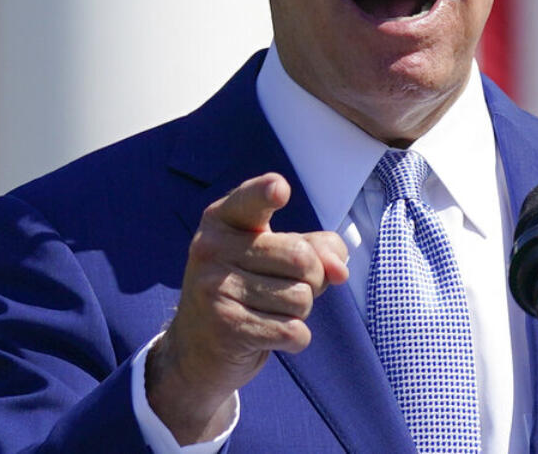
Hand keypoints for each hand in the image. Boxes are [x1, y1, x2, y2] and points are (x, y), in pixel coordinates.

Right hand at [146, 173, 348, 442]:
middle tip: (281, 290)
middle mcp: (212, 248)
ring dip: (299, 312)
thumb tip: (339, 270)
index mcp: (223, 219)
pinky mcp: (225, 328)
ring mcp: (214, 288)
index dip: (267, 193)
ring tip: (268, 312)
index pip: (251, 201)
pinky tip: (267, 336)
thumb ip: (317, 249)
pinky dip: (294, 339)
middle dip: (312, 281)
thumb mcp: (276, 256)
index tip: (280, 188)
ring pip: (301, 298)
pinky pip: (293, 332)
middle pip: (303, 259)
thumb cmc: (247, 290)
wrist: (197, 350)